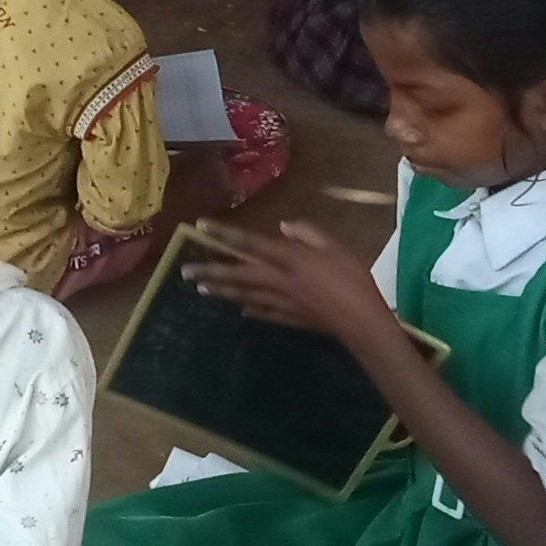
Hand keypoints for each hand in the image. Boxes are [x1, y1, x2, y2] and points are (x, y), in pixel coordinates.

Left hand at [183, 221, 391, 341]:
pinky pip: (263, 312)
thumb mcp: (334, 245)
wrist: (360, 320)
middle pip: (237, 274)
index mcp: (287, 258)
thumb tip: (283, 227)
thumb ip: (307, 233)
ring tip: (201, 290)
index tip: (200, 226)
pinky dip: (250, 309)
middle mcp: (276, 280)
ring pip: (244, 295)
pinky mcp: (288, 318)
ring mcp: (280, 302)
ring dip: (221, 291)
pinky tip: (240, 309)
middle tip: (185, 272)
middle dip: (210, 272)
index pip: (248, 242)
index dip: (223, 233)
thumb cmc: (351, 277)